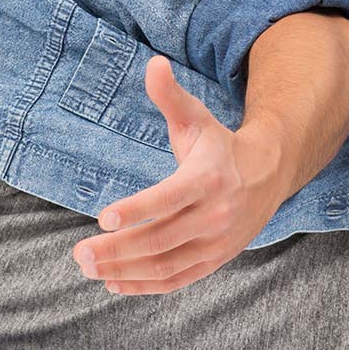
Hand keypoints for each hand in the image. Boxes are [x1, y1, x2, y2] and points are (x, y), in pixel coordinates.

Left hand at [72, 57, 282, 293]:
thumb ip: (170, 96)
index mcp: (207, 179)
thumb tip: (153, 64)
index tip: (102, 219)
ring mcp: (216, 243)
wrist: (269, 175)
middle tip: (80, 253)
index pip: (169, 198)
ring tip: (88, 267)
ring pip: (166, 264)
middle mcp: (214, 215)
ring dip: (124, 270)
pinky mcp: (215, 260)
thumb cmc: (218, 145)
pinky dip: (144, 286)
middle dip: (118, 249)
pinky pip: (177, 280)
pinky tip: (114, 282)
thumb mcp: (197, 118)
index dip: (136, 209)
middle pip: (161, 239)